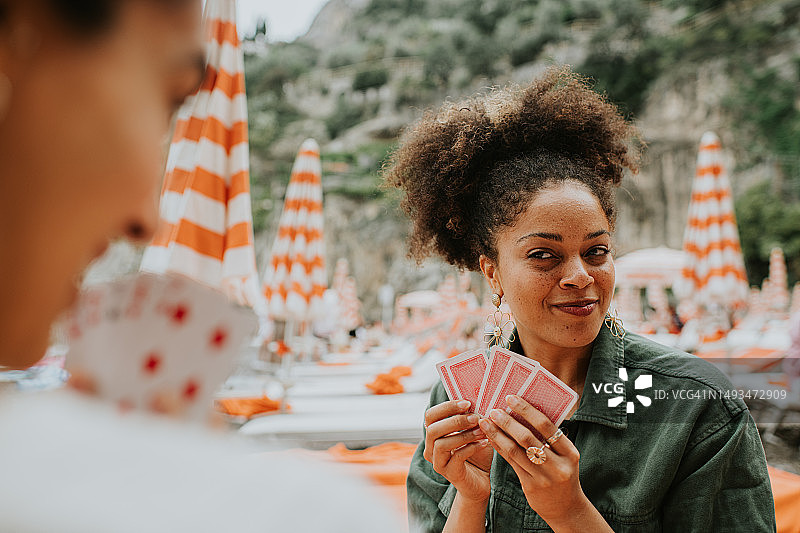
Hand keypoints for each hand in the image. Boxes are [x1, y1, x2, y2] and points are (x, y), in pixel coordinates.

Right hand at [423, 400, 492, 502]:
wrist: (480, 481)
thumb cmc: (476, 453)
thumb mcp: (472, 431)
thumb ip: (470, 417)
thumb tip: (477, 398)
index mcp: (434, 434)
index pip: (430, 415)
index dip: (447, 407)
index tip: (467, 403)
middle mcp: (430, 448)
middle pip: (432, 429)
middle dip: (455, 420)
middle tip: (475, 417)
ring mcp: (438, 462)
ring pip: (442, 444)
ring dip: (464, 435)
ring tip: (482, 431)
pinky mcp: (449, 473)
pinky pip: (456, 457)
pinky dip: (471, 447)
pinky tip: (485, 443)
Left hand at [479, 395, 588, 525]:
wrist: (566, 507)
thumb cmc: (562, 473)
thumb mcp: (564, 456)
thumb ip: (550, 438)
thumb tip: (524, 410)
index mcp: (570, 452)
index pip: (546, 426)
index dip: (526, 410)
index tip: (511, 398)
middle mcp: (558, 465)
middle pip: (528, 437)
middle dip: (508, 421)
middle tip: (494, 410)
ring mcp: (544, 477)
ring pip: (515, 450)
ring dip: (498, 434)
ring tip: (486, 422)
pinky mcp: (530, 486)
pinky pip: (511, 462)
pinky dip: (500, 447)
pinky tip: (491, 438)